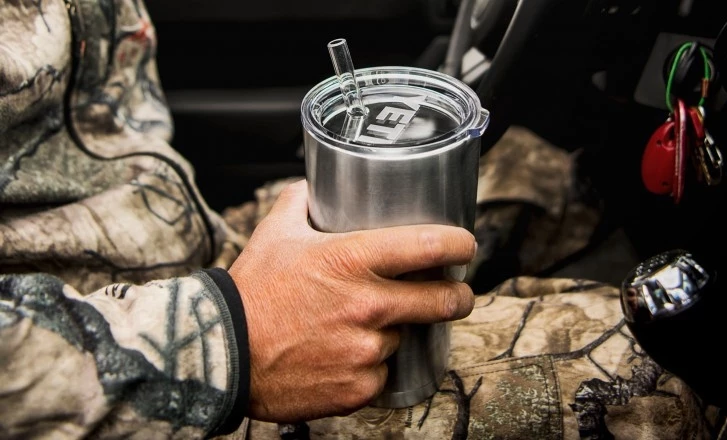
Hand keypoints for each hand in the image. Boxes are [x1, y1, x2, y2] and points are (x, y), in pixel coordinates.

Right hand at [229, 179, 475, 422]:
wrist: (223, 353)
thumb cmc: (252, 292)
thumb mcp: (274, 234)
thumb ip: (300, 202)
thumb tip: (313, 185)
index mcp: (352, 260)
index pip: (430, 245)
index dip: (459, 244)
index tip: (465, 245)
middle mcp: (368, 305)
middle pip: (444, 300)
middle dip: (458, 296)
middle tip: (454, 294)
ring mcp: (366, 350)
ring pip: (404, 338)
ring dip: (392, 332)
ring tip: (356, 327)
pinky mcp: (359, 387)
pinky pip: (381, 373)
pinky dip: (369, 366)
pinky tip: (342, 356)